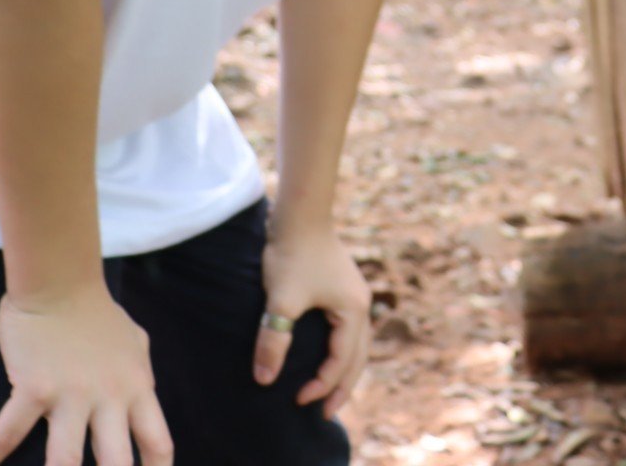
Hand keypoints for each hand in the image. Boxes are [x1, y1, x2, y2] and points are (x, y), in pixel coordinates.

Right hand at [0, 286, 173, 465]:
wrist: (59, 283)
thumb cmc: (98, 312)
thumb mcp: (135, 343)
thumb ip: (140, 374)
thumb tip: (146, 393)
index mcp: (136, 388)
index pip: (157, 442)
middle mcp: (108, 399)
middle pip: (116, 462)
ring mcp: (69, 396)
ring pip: (65, 460)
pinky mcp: (32, 389)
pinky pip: (9, 431)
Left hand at [254, 220, 371, 416]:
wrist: (299, 212)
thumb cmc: (292, 254)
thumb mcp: (281, 301)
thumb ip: (274, 340)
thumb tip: (264, 379)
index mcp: (354, 311)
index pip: (342, 361)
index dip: (322, 384)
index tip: (298, 399)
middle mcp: (361, 304)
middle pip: (359, 357)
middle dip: (342, 386)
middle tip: (326, 412)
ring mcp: (355, 293)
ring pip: (356, 342)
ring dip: (344, 368)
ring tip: (329, 388)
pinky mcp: (343, 285)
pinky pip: (348, 328)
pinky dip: (341, 348)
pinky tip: (326, 351)